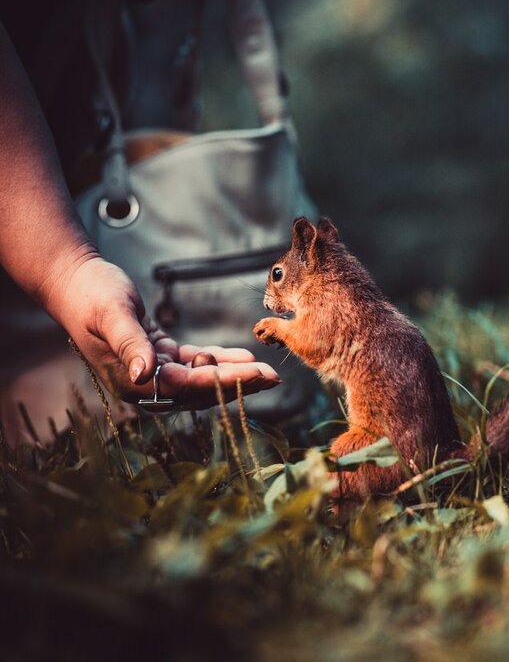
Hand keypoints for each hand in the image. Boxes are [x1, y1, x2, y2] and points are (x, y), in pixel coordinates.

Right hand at [43, 255, 279, 410]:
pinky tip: (244, 357)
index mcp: (131, 382)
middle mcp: (142, 384)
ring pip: (201, 378)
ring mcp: (150, 372)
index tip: (255, 375)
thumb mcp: (111, 314)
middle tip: (274, 377)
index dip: (224, 382)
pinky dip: (218, 360)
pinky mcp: (158, 356)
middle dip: (238, 383)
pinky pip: (195, 363)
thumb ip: (130, 344)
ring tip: (266, 370)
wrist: (74, 281)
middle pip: (200, 389)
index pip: (187, 386)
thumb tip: (144, 375)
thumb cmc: (89, 294)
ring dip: (234, 373)